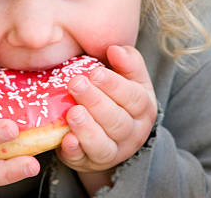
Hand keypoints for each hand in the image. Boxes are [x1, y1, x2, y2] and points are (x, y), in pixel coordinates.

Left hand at [56, 46, 156, 191]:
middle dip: (96, 102)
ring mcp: (112, 151)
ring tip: (73, 112)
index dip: (114, 85)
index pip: (134, 98)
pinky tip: (66, 139)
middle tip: (76, 84)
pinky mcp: (89, 162)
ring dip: (87, 128)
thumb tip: (115, 49)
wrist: (107, 134)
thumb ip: (127, 62)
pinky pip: (83, 159)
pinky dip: (75, 150)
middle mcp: (132, 133)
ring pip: (103, 144)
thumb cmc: (114, 97)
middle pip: (117, 121)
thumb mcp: (128, 78)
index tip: (95, 72)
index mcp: (143, 108)